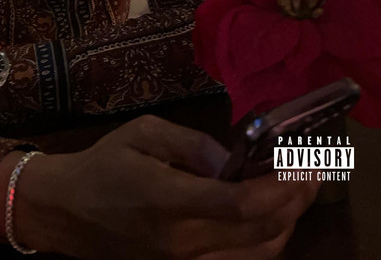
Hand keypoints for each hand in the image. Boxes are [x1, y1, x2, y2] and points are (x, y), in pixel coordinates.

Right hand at [0, 115, 318, 258]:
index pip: (237, 205)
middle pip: (257, 233)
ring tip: (299, 194)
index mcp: (167, 200)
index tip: (303, 165)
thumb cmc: (104, 163)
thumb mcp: (142, 133)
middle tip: (312, 172)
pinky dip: (265, 246)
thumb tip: (232, 158)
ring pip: (254, 257)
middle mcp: (181, 242)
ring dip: (286, 226)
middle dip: (294, 203)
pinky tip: (273, 223)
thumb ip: (190, 143)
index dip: (278, 189)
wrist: (67, 209)